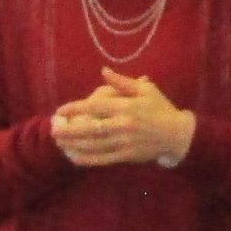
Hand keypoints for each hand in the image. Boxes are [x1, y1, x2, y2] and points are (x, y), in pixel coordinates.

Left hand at [50, 69, 196, 167]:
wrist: (178, 135)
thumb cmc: (160, 109)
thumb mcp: (145, 90)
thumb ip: (122, 82)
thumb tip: (104, 72)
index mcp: (126, 107)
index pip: (95, 107)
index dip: (75, 108)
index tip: (60, 110)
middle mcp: (123, 125)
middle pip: (90, 128)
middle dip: (69, 130)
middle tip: (53, 129)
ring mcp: (124, 142)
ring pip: (93, 145)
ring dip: (74, 144)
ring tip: (59, 143)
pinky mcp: (127, 156)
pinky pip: (102, 159)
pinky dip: (86, 159)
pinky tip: (73, 157)